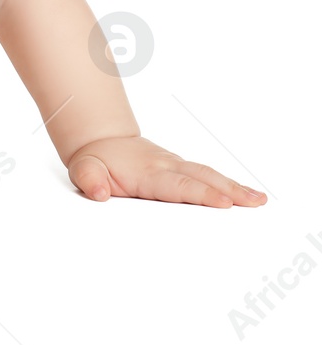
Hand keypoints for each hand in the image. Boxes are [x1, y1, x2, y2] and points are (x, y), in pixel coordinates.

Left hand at [67, 135, 267, 207]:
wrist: (102, 141)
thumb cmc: (96, 161)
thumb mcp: (84, 169)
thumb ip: (89, 180)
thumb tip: (98, 192)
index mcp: (147, 172)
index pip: (177, 185)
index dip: (200, 194)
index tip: (223, 203)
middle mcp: (167, 166)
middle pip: (201, 178)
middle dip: (228, 190)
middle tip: (254, 203)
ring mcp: (177, 165)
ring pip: (208, 175)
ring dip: (235, 187)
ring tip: (260, 200)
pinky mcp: (182, 168)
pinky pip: (208, 176)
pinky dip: (229, 185)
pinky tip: (249, 196)